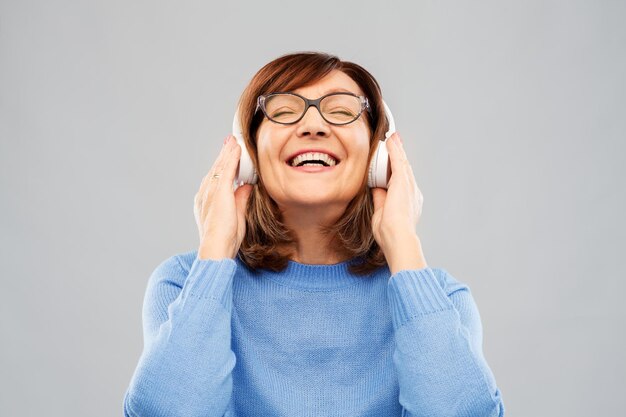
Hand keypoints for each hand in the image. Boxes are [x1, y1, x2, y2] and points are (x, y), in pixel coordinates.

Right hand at [194, 135, 252, 259]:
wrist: (216, 248)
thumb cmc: (225, 240)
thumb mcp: (237, 215)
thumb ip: (241, 199)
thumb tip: (247, 186)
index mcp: (207, 201)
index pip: (216, 178)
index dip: (223, 165)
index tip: (229, 155)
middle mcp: (205, 193)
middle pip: (216, 169)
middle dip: (224, 155)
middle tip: (231, 141)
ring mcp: (210, 192)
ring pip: (220, 166)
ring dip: (228, 152)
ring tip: (234, 141)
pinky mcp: (218, 191)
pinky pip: (226, 169)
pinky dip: (231, 157)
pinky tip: (236, 148)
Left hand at [371, 132, 426, 272]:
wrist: (398, 238)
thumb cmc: (390, 234)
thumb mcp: (381, 213)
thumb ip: (380, 199)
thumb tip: (376, 187)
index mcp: (408, 201)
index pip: (401, 182)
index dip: (398, 170)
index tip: (394, 162)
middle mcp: (412, 192)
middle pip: (404, 169)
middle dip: (399, 156)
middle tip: (395, 143)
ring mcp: (409, 186)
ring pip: (402, 163)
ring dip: (397, 150)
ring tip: (392, 138)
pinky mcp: (403, 182)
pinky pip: (398, 161)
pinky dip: (395, 150)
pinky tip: (391, 140)